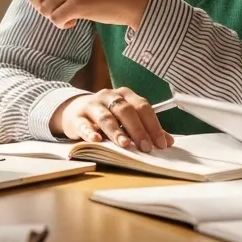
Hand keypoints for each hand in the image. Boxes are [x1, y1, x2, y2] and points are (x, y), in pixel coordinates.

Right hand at [51, 87, 173, 151]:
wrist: (73, 110)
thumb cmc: (106, 115)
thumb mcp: (126, 119)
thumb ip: (146, 129)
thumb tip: (168, 142)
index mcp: (125, 95)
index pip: (142, 107)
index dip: (153, 125)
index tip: (161, 144)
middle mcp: (109, 96)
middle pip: (125, 110)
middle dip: (137, 129)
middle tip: (145, 147)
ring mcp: (92, 105)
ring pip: (106, 117)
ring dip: (116, 131)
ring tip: (125, 145)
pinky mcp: (76, 117)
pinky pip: (84, 124)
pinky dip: (90, 132)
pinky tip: (96, 140)